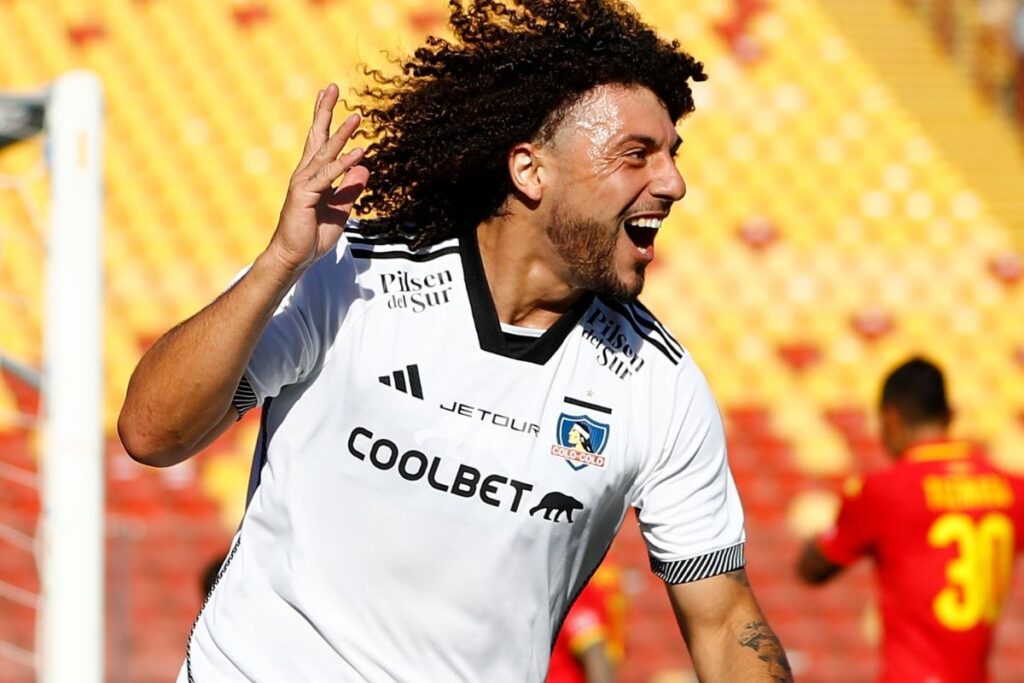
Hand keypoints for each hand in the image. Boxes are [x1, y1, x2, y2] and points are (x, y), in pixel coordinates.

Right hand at [265, 83, 369, 275]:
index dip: (325, 119)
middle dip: (325, 111)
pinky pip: (328, 176)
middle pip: (317, 136)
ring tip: (357, 116)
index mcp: (314, 176)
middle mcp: (306, 174)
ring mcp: (303, 182)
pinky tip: (359, 152)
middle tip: (332, 87)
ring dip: (342, 134)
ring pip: (326, 153)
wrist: (295, 256)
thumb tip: (364, 168)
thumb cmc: (313, 234)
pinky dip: (344, 164)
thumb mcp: (341, 209)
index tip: (329, 96)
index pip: (320, 142)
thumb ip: (351, 188)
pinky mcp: (304, 194)